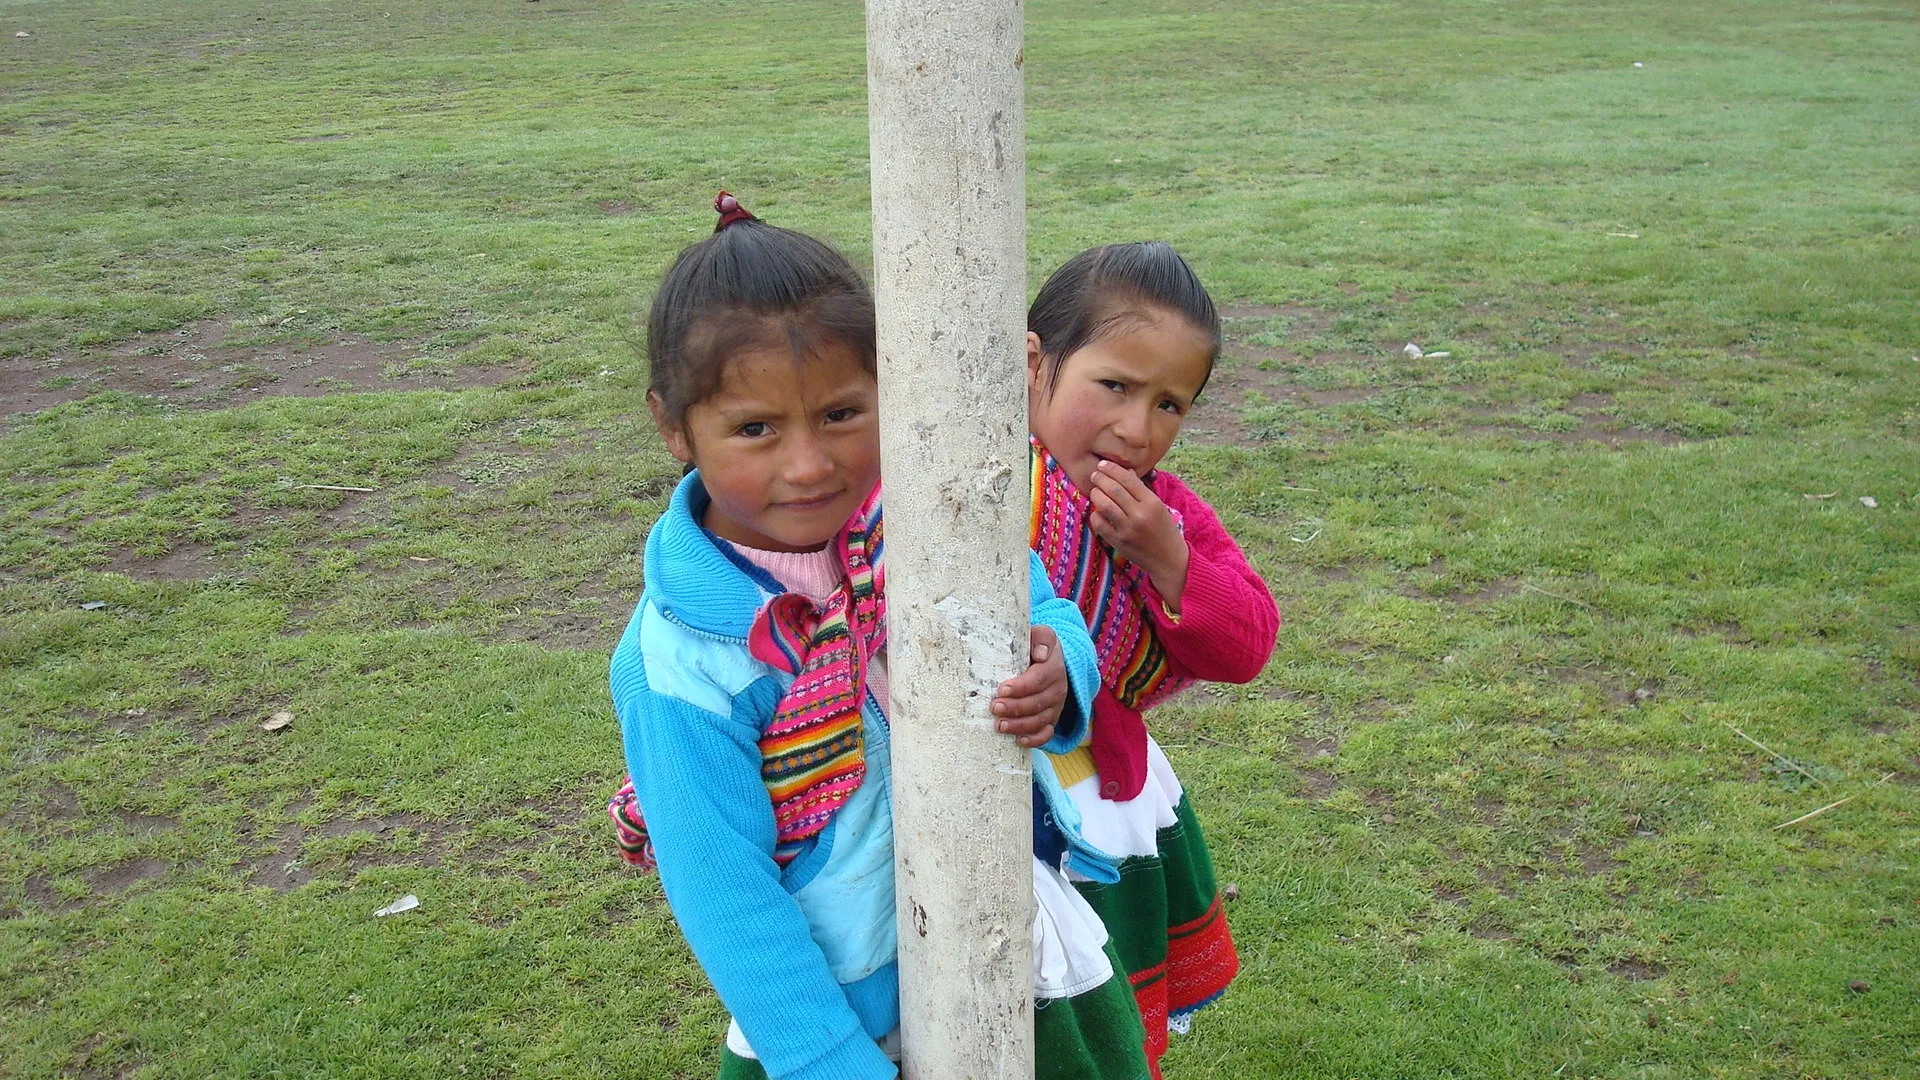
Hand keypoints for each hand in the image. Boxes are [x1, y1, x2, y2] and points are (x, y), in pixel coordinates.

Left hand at [991, 625, 1066, 747]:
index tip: (1001, 689)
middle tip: (994, 707)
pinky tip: (1019, 741)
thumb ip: (1041, 638)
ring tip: (999, 725)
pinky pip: (1047, 733)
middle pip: (1038, 702)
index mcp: (1054, 666)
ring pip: (1040, 720)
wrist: (1047, 658)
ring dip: (1020, 725)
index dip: (1021, 686)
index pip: (1039, 679)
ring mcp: (1055, 706)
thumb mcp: (1040, 635)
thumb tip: (1040, 653)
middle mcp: (1058, 688)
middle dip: (1015, 707)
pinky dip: (1035, 739)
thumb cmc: (1035, 646)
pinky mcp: (1051, 718)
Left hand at [1088, 460, 1189, 608]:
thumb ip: (1141, 490)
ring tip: (1095, 491)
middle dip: (1100, 479)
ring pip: (1104, 505)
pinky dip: (1095, 514)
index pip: (1128, 479)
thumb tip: (1125, 472)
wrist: (1168, 558)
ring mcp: (1127, 529)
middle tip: (1094, 475)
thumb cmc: (1163, 529)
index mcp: (1152, 503)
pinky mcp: (1118, 542)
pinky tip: (1098, 511)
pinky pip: (1100, 523)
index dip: (1112, 469)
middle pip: (1114, 490)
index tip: (1103, 465)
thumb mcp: (1158, 506)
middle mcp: (1139, 515)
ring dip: (1096, 494)